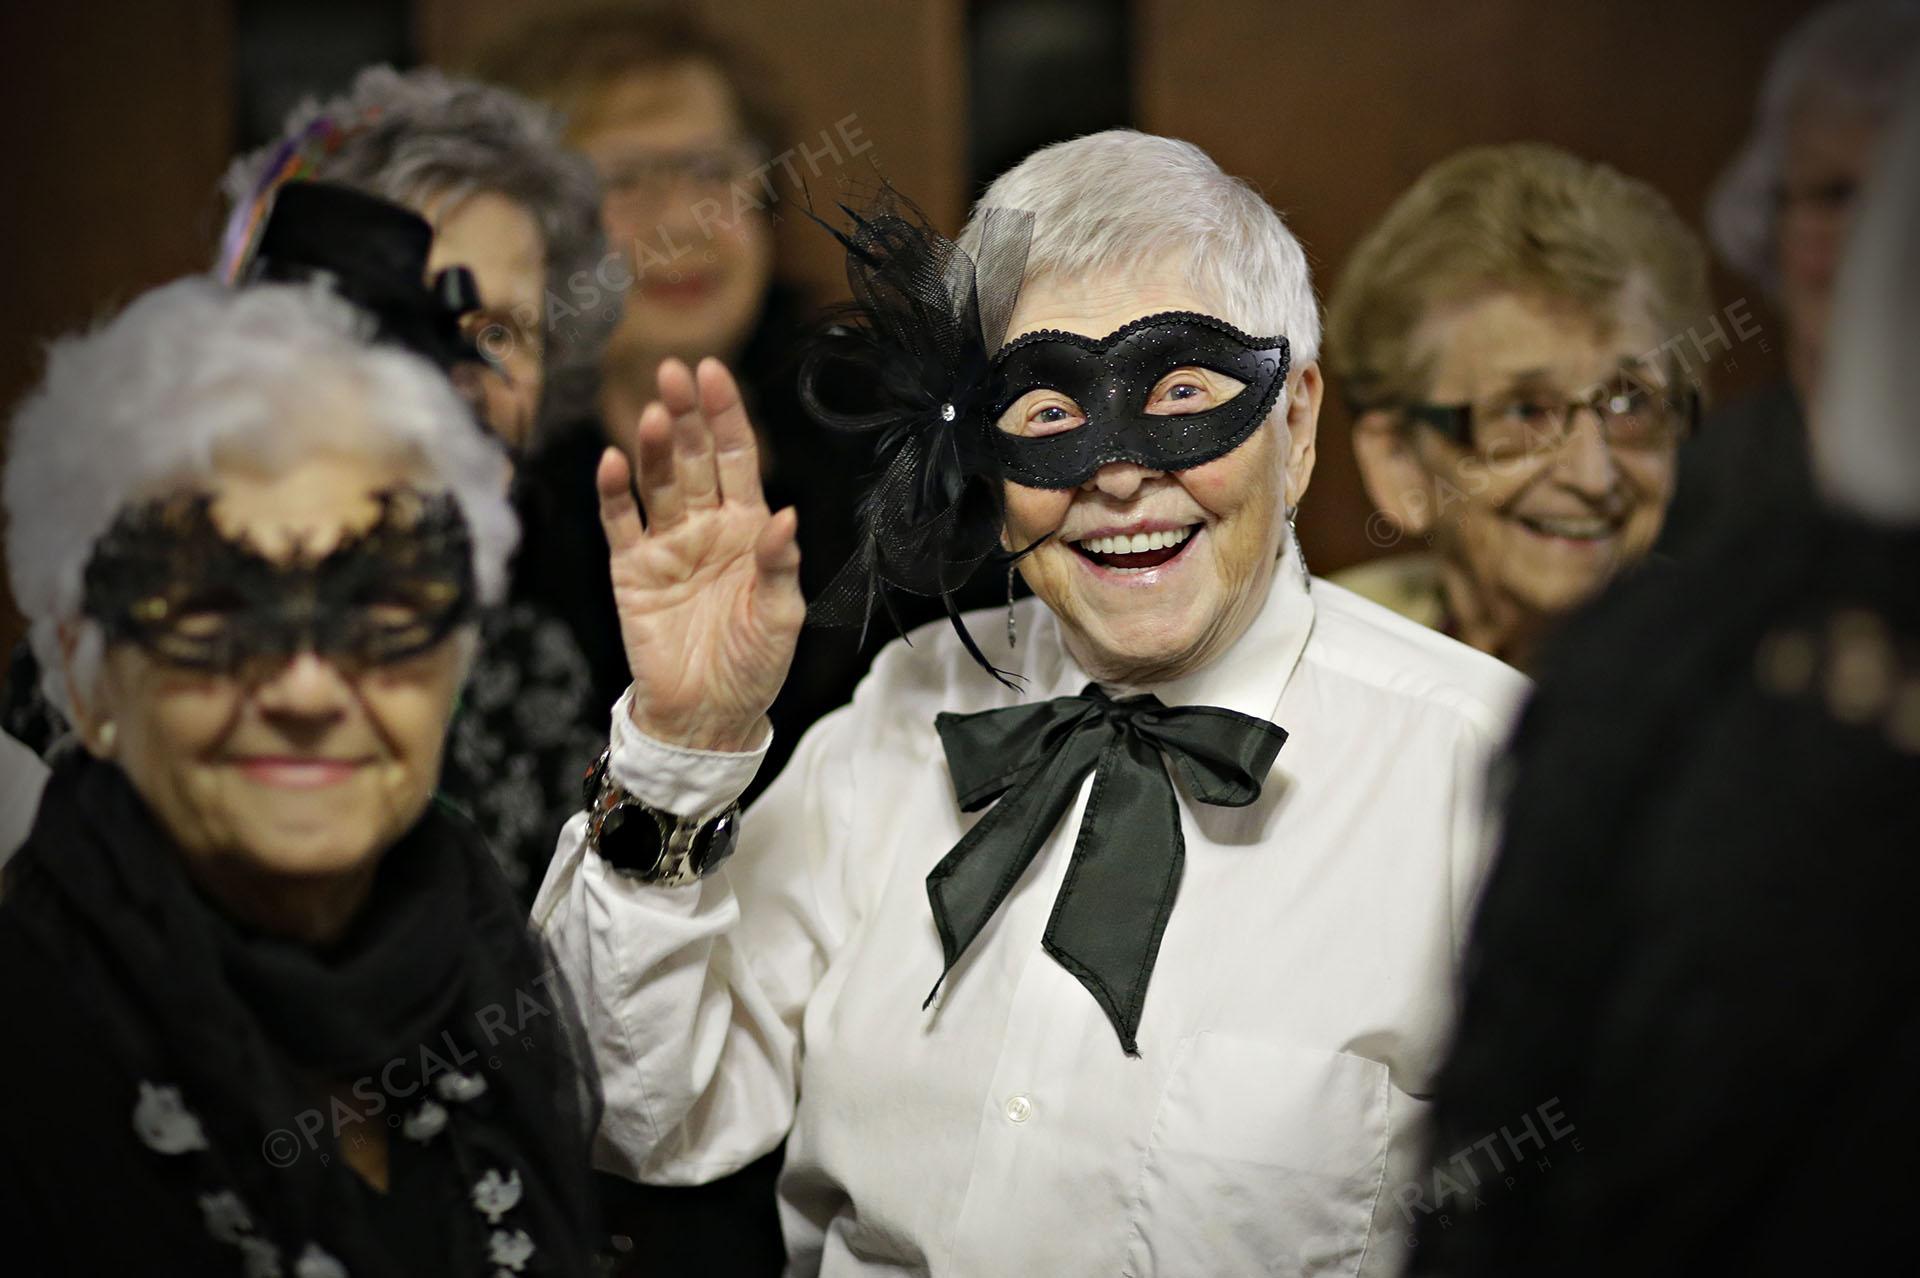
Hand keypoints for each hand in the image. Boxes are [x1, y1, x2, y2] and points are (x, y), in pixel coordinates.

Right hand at [601, 358, 803, 752]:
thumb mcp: (781, 618)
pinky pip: (620, 522)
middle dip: (685, 415)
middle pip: (692, 458)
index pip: (736, 457)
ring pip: (656, 482)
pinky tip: (614, 461)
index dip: (725, 415)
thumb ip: (780, 566)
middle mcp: (706, 525)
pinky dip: (615, 493)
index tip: (712, 372)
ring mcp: (666, 544)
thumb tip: (785, 517)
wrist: (708, 715)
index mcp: (749, 528)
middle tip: (673, 372)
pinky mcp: (632, 570)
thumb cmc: (754, 666)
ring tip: (654, 414)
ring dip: (653, 448)